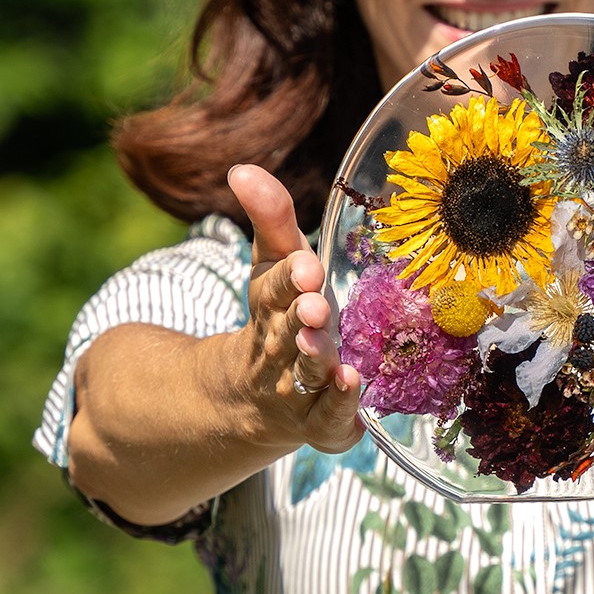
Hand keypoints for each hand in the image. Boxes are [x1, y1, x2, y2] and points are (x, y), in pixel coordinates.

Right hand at [226, 164, 363, 453]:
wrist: (255, 396)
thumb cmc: (280, 314)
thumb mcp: (272, 262)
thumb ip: (271, 217)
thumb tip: (241, 168)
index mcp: (270, 304)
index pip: (275, 287)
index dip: (289, 276)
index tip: (306, 266)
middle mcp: (282, 347)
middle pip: (289, 333)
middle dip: (301, 319)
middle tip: (315, 305)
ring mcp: (299, 388)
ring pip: (306, 375)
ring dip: (318, 362)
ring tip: (330, 350)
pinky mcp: (321, 424)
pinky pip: (328, 420)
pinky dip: (339, 406)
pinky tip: (353, 386)